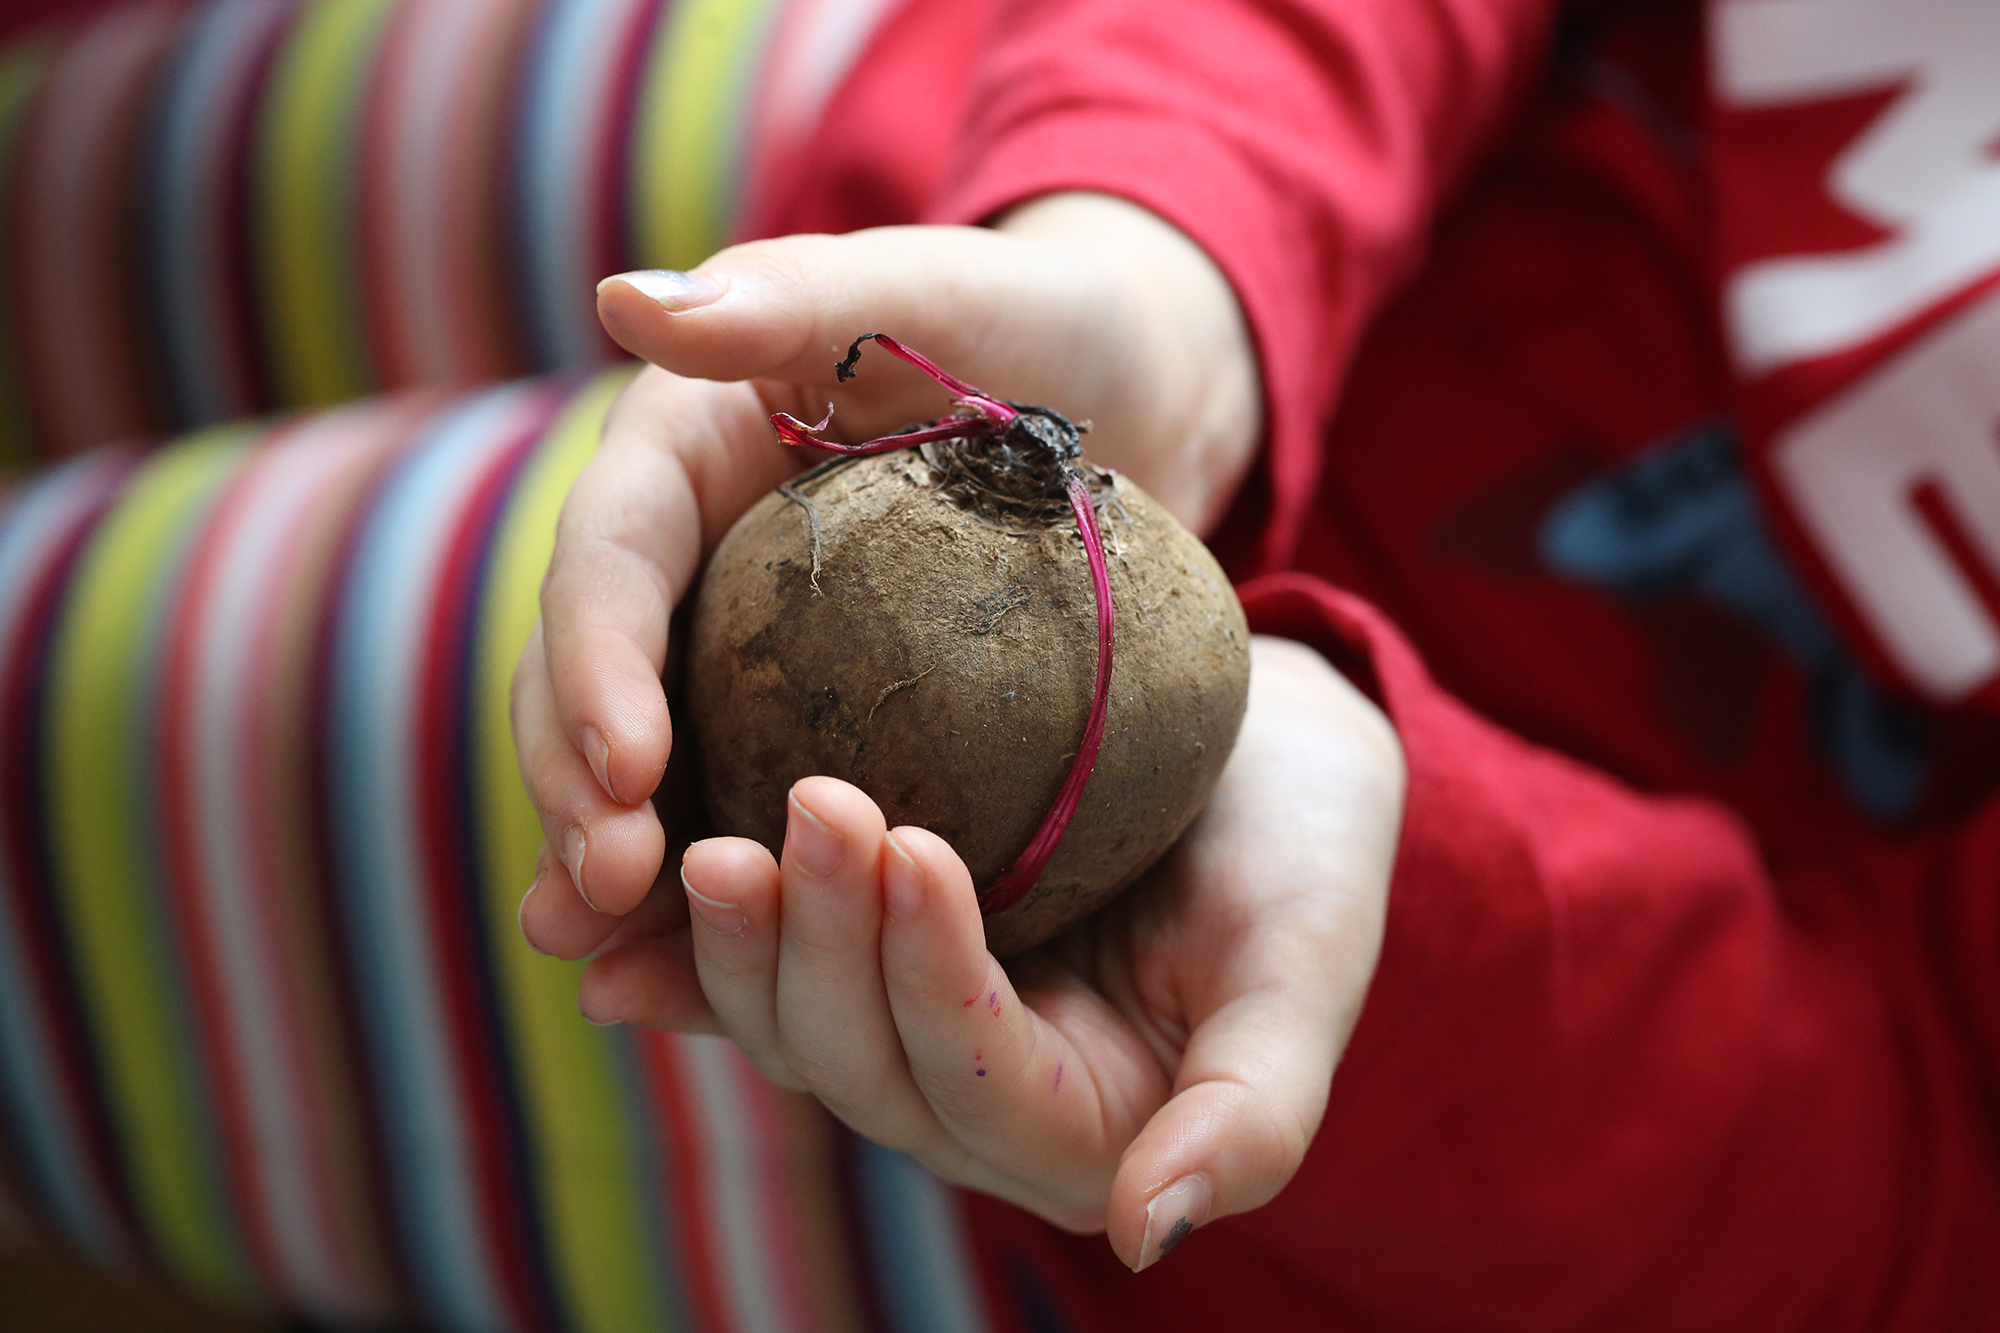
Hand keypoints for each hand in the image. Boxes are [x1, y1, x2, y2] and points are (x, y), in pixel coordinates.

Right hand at [515, 193, 1260, 958]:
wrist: (1117, 391)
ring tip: (603, 962)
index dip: (595, 665)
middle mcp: (683, 560)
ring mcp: (733, 648)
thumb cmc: (1027, 322)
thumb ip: (790, 296)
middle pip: (589, 679)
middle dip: (578, 789)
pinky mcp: (797, 717)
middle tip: (604, 893)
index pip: (611, 560)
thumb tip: (625, 301)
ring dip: (611, 865)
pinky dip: (710, 888)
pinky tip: (691, 979)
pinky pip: (736, 804)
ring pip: (638, 765)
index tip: (629, 770)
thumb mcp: (924, 290)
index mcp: (678, 456)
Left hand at [575, 637, 1404, 1269]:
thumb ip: (1252, 1111)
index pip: (980, 1079)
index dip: (934, 977)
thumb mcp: (1308, 967)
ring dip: (747, 941)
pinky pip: (752, 978)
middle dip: (827, 942)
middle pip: (862, 1062)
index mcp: (1085, 1128)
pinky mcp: (858, 958)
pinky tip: (615, 937)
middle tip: (821, 799)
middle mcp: (974, 1101)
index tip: (914, 848)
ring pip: (790, 1026)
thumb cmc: (1302, 853)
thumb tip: (1150, 1234)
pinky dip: (684, 959)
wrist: (1255, 754)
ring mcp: (905, 1030)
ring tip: (723, 839)